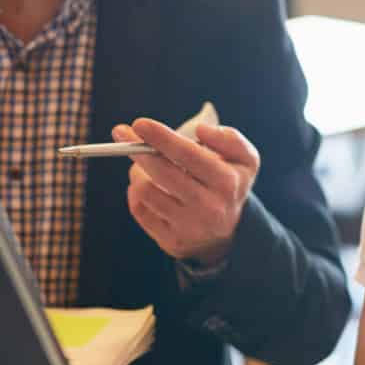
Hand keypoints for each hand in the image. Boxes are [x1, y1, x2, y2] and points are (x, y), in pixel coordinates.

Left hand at [114, 117, 258, 264]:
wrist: (229, 232)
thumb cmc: (229, 184)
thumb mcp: (244, 160)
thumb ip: (229, 138)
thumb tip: (201, 131)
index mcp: (228, 183)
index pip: (188, 155)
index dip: (161, 137)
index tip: (140, 123)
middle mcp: (210, 208)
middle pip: (163, 173)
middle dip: (138, 150)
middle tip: (120, 132)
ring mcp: (189, 227)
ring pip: (146, 192)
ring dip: (138, 172)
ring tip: (144, 166)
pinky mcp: (171, 241)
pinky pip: (140, 210)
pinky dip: (136, 193)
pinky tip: (147, 186)